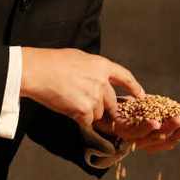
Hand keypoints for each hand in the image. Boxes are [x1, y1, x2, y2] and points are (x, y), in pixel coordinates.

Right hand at [21, 47, 144, 128]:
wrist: (38, 72)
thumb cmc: (53, 62)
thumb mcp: (79, 58)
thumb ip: (93, 69)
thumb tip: (97, 76)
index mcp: (102, 65)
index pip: (125, 77)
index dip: (134, 87)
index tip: (141, 95)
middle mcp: (102, 82)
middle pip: (112, 102)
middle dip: (105, 107)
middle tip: (92, 107)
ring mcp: (94, 97)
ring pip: (99, 113)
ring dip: (89, 112)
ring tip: (71, 101)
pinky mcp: (84, 110)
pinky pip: (87, 121)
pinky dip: (79, 119)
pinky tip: (68, 108)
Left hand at [96, 107, 179, 153]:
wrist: (102, 108)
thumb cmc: (130, 109)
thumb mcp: (155, 109)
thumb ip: (174, 113)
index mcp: (157, 137)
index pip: (177, 135)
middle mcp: (147, 141)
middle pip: (169, 138)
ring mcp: (135, 138)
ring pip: (154, 136)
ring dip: (168, 127)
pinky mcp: (121, 132)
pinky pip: (135, 132)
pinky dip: (146, 127)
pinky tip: (155, 122)